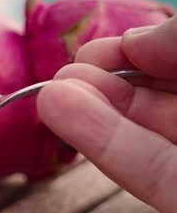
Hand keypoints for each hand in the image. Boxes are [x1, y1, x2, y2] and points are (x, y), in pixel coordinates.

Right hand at [37, 16, 176, 212]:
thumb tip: (140, 39)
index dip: (154, 50)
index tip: (122, 44)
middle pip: (161, 99)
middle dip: (109, 81)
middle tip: (69, 72)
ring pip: (146, 136)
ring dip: (90, 109)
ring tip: (50, 94)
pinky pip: (147, 173)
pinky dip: (100, 143)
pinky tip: (58, 112)